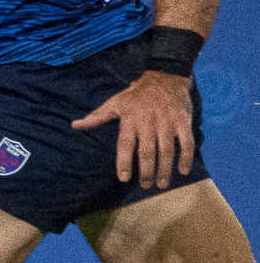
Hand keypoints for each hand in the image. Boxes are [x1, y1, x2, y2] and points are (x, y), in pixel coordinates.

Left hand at [73, 71, 194, 188]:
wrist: (165, 78)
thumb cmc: (136, 94)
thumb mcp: (115, 102)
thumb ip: (97, 117)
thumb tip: (75, 125)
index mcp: (130, 121)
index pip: (125, 145)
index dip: (124, 162)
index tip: (123, 177)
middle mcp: (149, 123)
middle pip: (147, 152)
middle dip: (146, 171)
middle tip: (144, 185)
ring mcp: (167, 123)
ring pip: (167, 151)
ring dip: (165, 169)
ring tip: (161, 184)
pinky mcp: (183, 122)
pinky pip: (187, 143)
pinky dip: (186, 157)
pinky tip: (183, 171)